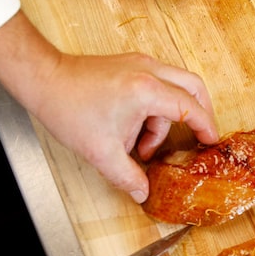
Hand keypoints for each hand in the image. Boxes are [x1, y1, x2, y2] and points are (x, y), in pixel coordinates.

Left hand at [34, 51, 218, 201]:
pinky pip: (157, 82)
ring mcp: (139, 63)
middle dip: (200, 111)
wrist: (43, 80)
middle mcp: (149, 71)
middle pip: (193, 86)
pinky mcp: (130, 64)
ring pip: (173, 85)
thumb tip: (143, 192)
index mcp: (147, 91)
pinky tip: (134, 127)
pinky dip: (155, 105)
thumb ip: (127, 176)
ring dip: (167, 115)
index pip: (191, 107)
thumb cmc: (68, 108)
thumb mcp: (101, 152)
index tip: (211, 141)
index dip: (205, 126)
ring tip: (142, 144)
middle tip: (200, 134)